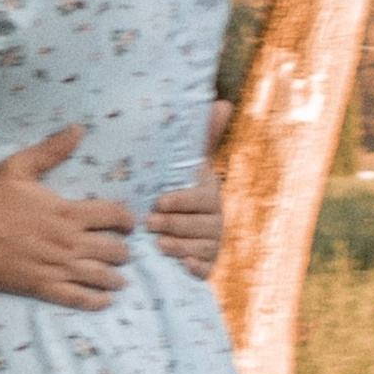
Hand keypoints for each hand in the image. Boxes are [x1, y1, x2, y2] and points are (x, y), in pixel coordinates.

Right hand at [0, 126, 132, 309]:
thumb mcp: (21, 167)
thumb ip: (52, 150)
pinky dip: (95, 301)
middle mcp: (69, 242)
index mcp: (67, 212)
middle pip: (113, 250)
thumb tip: (78, 129)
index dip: (126, 220)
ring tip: (120, 280)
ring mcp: (57, 266)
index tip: (129, 223)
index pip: (112, 216)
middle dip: (123, 251)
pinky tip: (105, 301)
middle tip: (124, 252)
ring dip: (115, 278)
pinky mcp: (42, 286)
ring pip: (100, 276)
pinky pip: (77, 298)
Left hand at [147, 106, 229, 279]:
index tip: (159, 201)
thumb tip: (223, 103)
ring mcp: (210, 245)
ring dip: (179, 246)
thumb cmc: (177, 189)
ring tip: (157, 244)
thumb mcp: (186, 165)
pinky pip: (203, 270)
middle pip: (200, 225)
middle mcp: (214, 221)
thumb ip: (202, 137)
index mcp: (209, 195)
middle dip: (174, 224)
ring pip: (200, 247)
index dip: (181, 200)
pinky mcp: (204, 266)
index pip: (201, 198)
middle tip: (149, 223)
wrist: (172, 227)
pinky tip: (181, 267)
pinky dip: (193, 268)